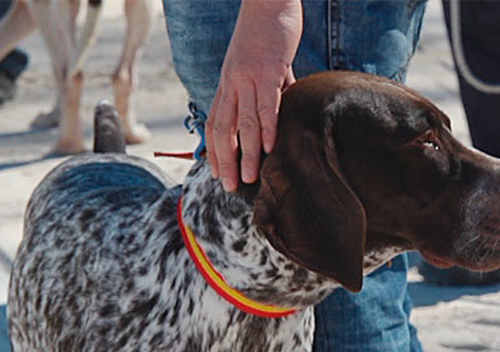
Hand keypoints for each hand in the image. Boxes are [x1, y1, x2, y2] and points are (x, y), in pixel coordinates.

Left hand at [206, 0, 301, 191]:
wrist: (269, 1)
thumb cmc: (267, 32)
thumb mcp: (262, 65)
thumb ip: (271, 89)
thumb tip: (284, 108)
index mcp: (228, 83)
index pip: (215, 123)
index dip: (215, 151)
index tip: (219, 174)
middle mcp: (232, 83)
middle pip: (223, 130)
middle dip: (225, 161)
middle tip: (231, 186)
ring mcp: (249, 77)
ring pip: (245, 123)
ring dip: (247, 153)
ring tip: (251, 177)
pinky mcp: (269, 69)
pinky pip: (266, 104)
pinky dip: (268, 127)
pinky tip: (271, 147)